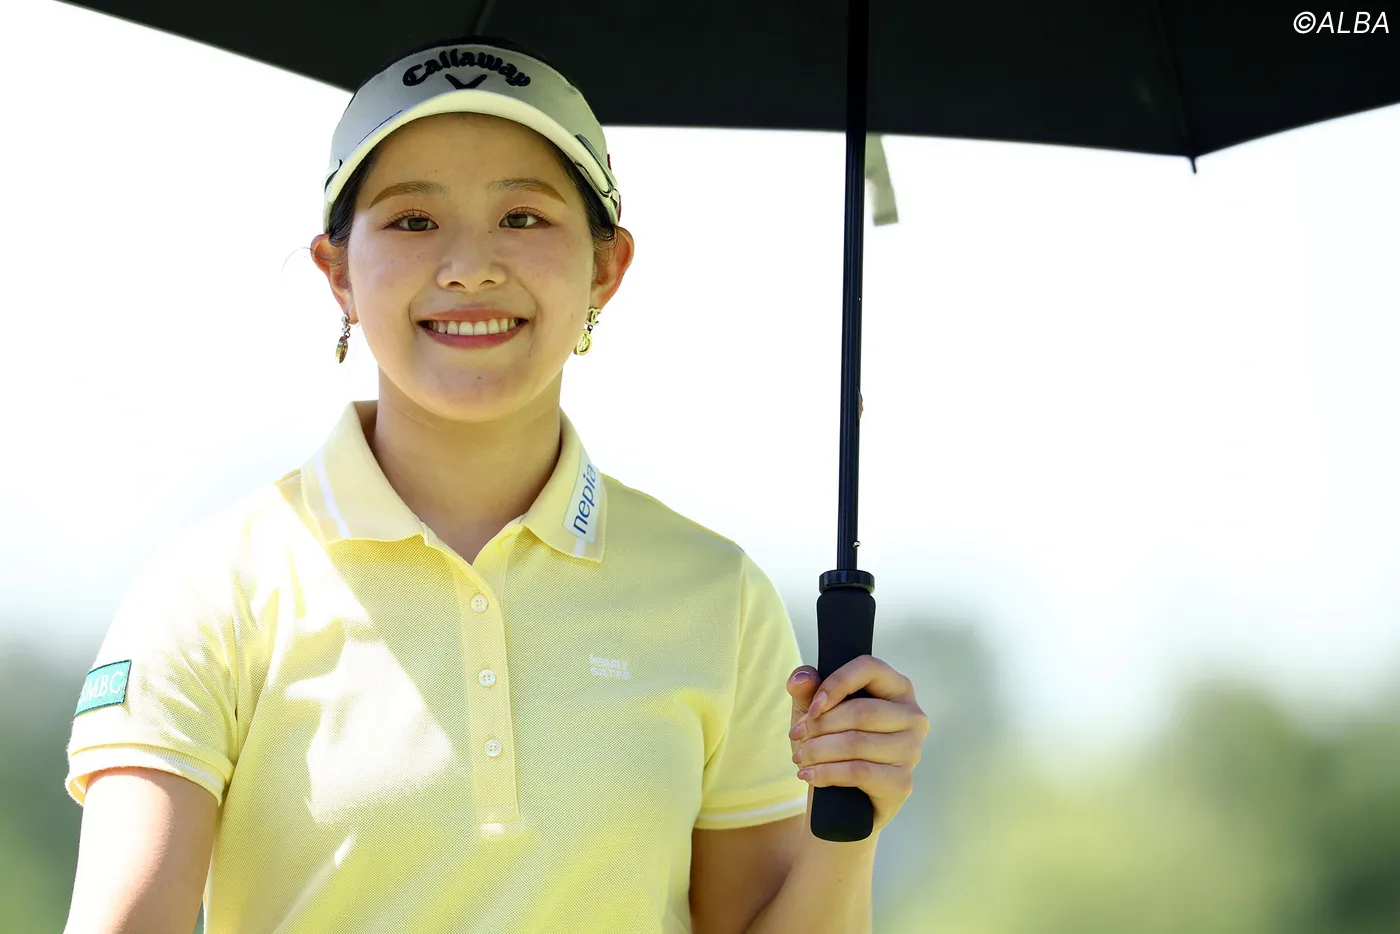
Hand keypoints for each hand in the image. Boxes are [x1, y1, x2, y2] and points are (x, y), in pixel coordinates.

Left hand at [786, 655, 928, 832]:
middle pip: (862, 711)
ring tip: (800, 758)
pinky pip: (860, 772)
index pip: (869, 668)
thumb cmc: (832, 744)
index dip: (835, 684)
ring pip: (857, 743)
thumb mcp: (813, 713)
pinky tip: (810, 776)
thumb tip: (801, 678)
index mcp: (896, 688)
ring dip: (818, 751)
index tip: (812, 707)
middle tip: (797, 737)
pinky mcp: (902, 783)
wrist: (839, 800)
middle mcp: (912, 716)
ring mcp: (911, 751)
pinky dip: (827, 773)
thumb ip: (806, 690)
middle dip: (820, 726)